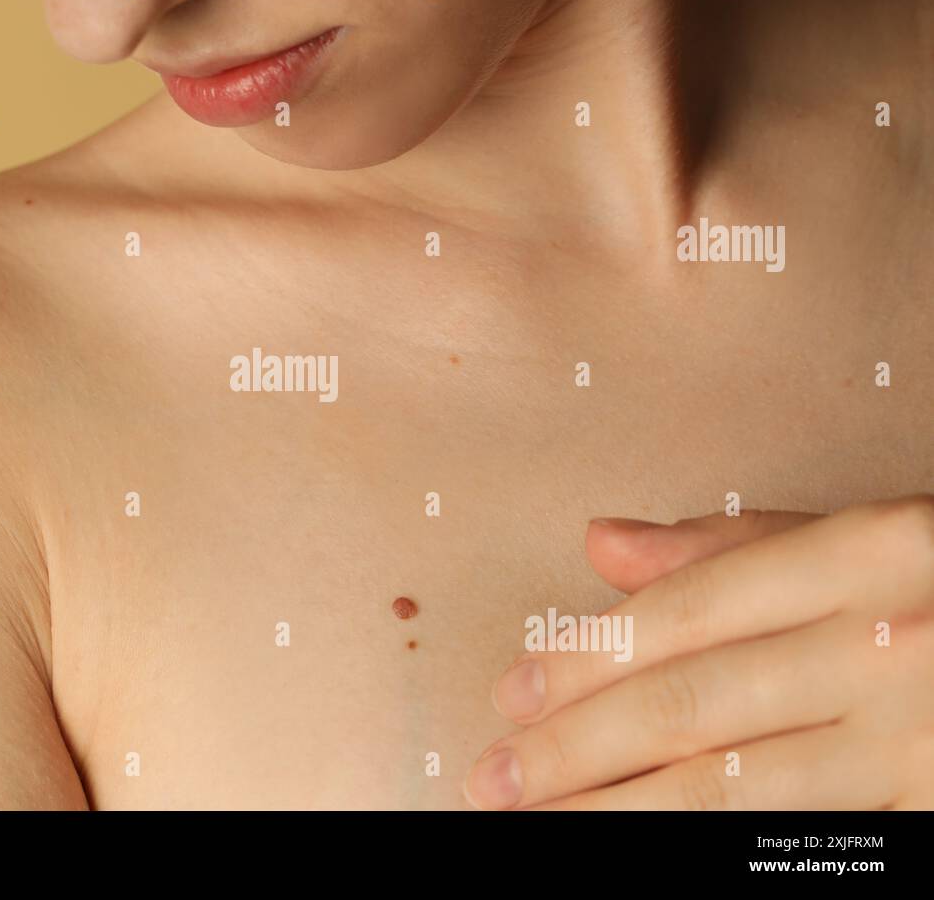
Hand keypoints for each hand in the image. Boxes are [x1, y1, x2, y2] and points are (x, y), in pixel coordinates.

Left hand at [464, 496, 933, 809]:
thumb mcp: (865, 535)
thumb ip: (728, 543)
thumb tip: (599, 544)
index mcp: (870, 553)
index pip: (691, 615)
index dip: (588, 661)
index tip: (511, 697)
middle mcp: (896, 645)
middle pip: (699, 708)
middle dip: (580, 752)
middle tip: (495, 780)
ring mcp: (925, 742)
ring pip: (741, 790)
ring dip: (624, 814)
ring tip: (539, 828)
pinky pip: (806, 840)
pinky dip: (720, 851)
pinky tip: (650, 848)